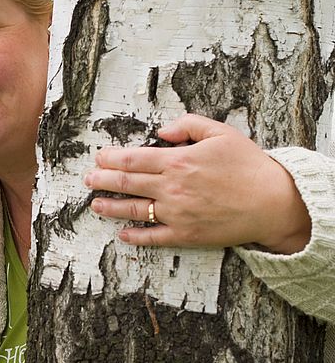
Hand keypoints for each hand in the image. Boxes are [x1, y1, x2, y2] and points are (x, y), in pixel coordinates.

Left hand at [83, 114, 311, 253]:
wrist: (275, 202)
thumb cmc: (249, 166)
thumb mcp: (221, 133)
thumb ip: (188, 125)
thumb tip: (160, 131)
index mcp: (178, 161)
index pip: (132, 158)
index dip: (110, 158)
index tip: (99, 157)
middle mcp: (172, 188)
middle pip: (126, 182)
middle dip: (102, 180)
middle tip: (88, 179)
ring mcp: (177, 213)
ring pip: (134, 210)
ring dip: (110, 207)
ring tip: (95, 205)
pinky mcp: (186, 234)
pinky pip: (154, 237)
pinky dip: (135, 236)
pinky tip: (123, 234)